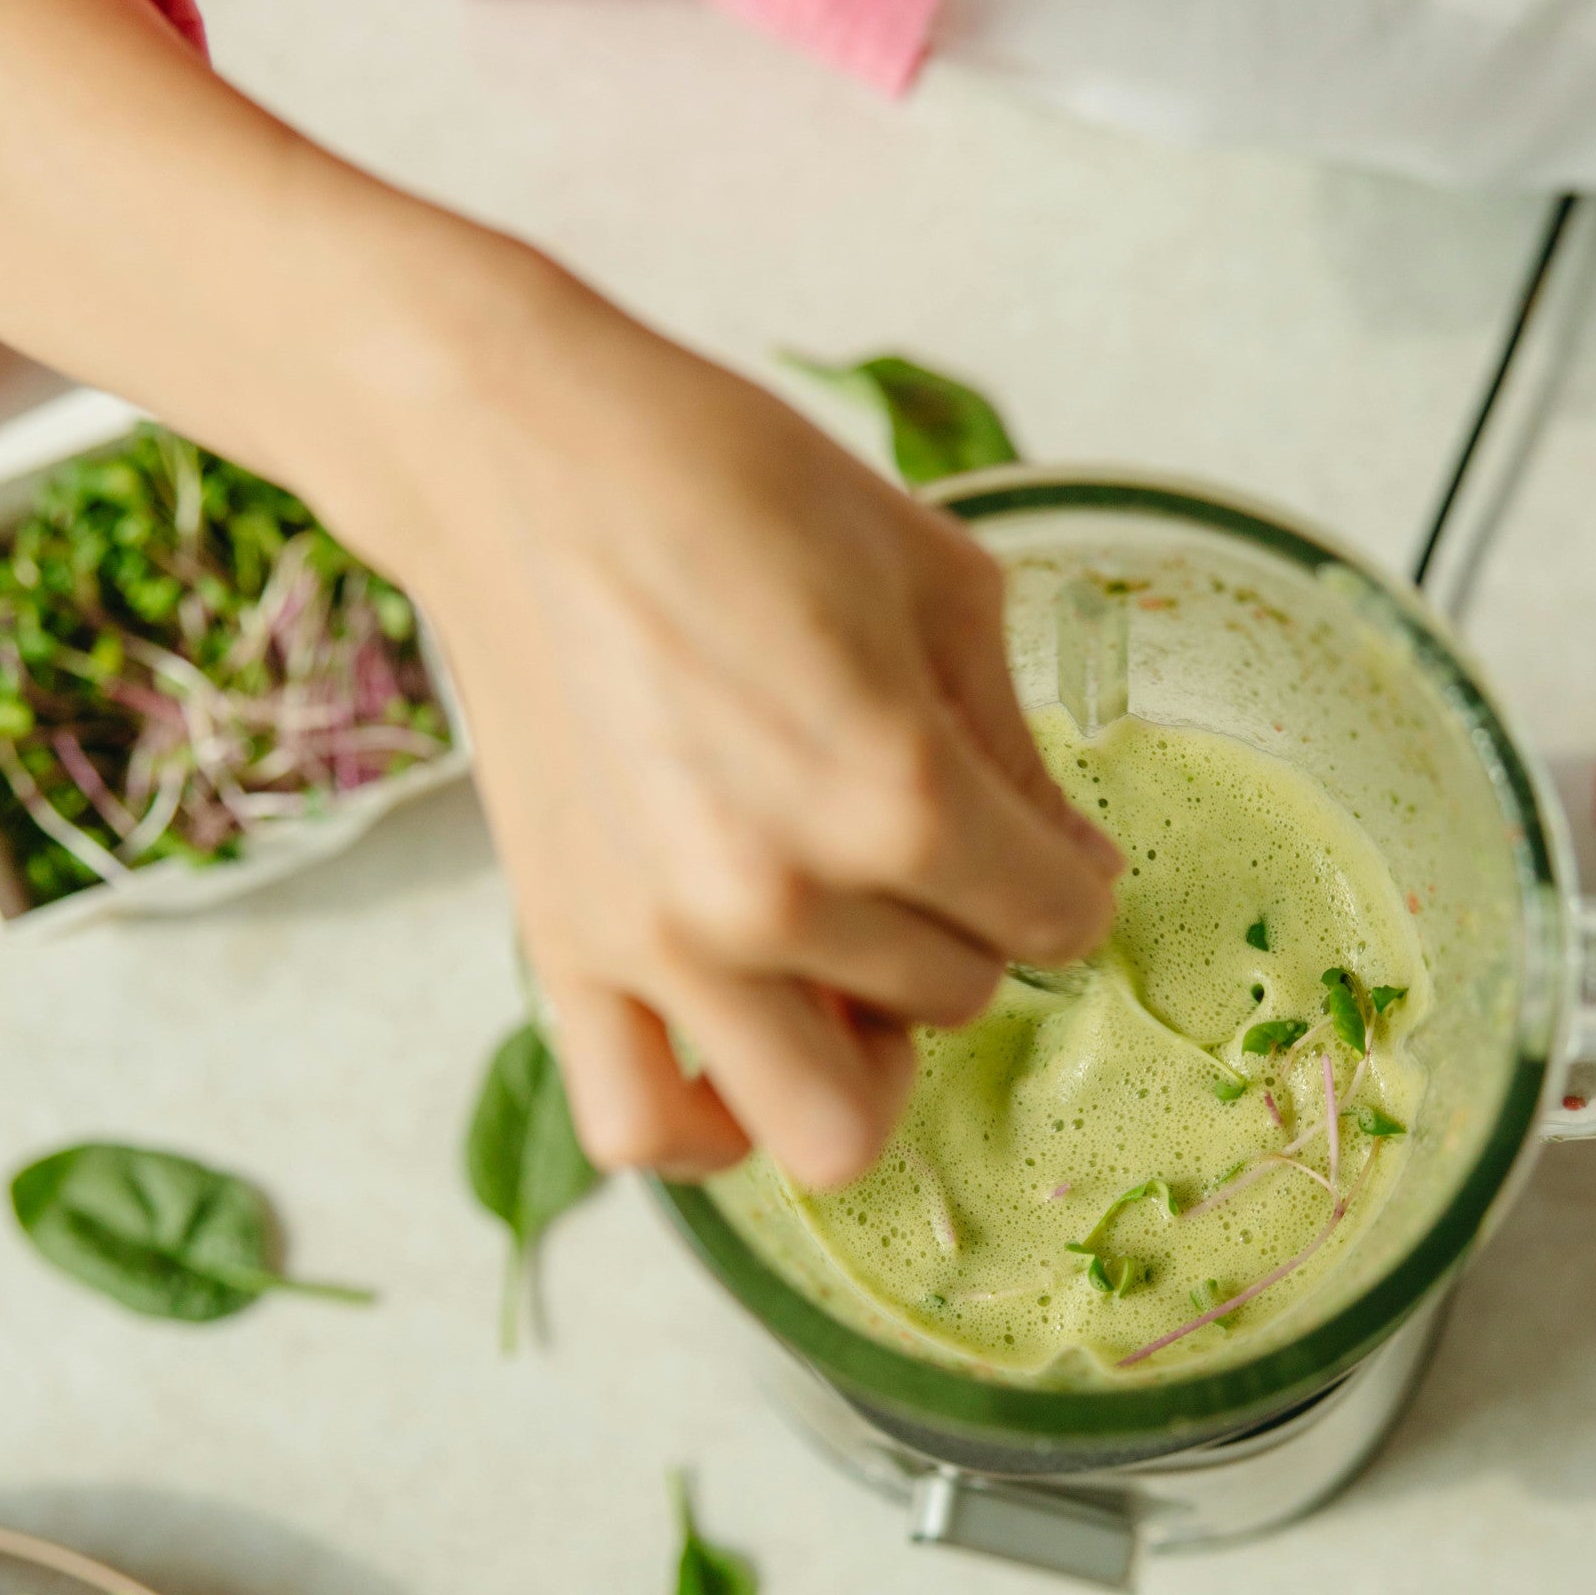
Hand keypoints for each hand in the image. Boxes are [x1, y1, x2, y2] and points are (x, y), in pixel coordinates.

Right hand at [0, 0, 1117, 1187]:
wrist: (525, 459)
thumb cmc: (728, 487)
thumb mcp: (936, 581)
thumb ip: (1015, 746)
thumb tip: (1071, 866)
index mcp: (895, 790)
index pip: (1059, 921)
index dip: (1067, 878)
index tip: (1036, 843)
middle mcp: (780, 895)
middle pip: (958, 1001)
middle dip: (962, 933)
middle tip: (919, 855)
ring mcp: (666, 944)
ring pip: (832, 1119)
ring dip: (861, 1043)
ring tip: (842, 957)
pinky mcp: (567, 955)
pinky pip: (647, 1134)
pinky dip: (710, 1132)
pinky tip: (744, 1052)